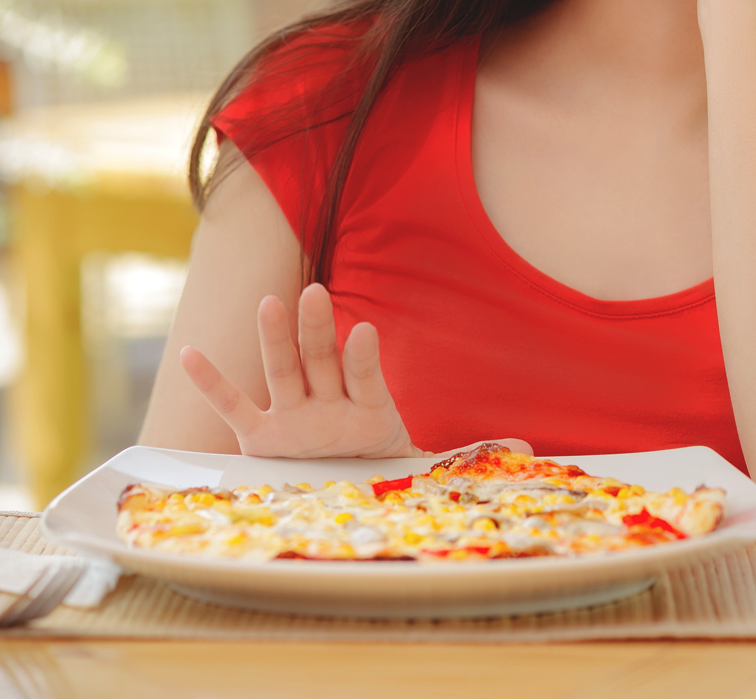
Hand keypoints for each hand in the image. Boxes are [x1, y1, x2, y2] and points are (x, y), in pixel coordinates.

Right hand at [181, 283, 531, 459]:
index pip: (367, 378)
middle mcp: (329, 406)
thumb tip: (530, 450)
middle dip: (319, 329)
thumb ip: (466, 456)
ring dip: (275, 340)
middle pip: (322, 361)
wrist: (347, 500)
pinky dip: (212, 383)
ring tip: (270, 301)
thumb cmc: (384, 473)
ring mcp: (294, 418)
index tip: (367, 330)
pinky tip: (188, 354)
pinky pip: (232, 407)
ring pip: (282, 372)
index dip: (365, 358)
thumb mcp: (424, 467)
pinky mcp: (261, 439)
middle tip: (317, 291)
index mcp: (370, 411)